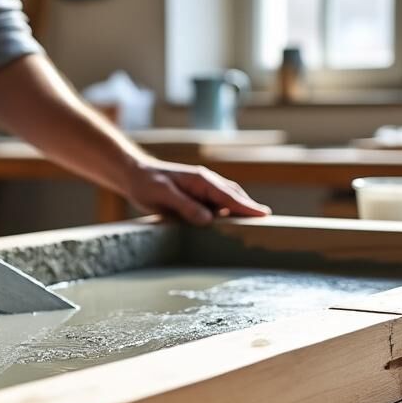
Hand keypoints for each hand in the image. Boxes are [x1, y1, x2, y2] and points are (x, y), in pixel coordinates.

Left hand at [122, 159, 270, 224]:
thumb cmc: (147, 183)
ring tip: (253, 226)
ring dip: (238, 212)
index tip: (264, 214)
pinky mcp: (195, 199)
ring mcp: (201, 191)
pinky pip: (215, 208)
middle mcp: (205, 184)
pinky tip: (228, 226)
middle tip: (267, 222)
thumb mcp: (164, 194)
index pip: (229, 196)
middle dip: (249, 208)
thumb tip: (209, 220)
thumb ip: (186, 206)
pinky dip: (225, 215)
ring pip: (226, 202)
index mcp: (201, 180)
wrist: (134, 176)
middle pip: (233, 197)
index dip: (247, 207)